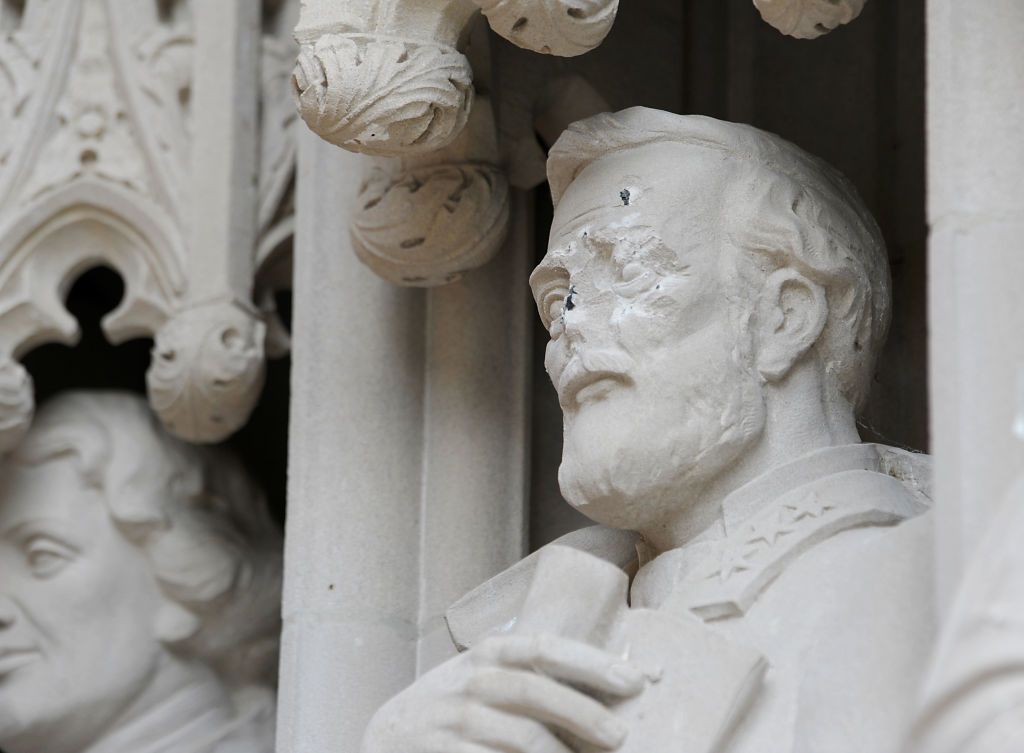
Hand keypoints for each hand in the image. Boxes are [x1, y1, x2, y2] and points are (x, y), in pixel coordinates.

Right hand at [362, 633, 646, 752]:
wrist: (388, 736)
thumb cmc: (459, 706)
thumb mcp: (492, 677)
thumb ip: (544, 674)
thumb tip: (632, 672)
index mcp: (491, 651)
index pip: (546, 647)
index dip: (591, 661)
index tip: (636, 679)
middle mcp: (470, 678)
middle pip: (534, 689)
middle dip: (582, 712)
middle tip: (620, 736)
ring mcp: (450, 717)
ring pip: (516, 735)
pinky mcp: (437, 751)